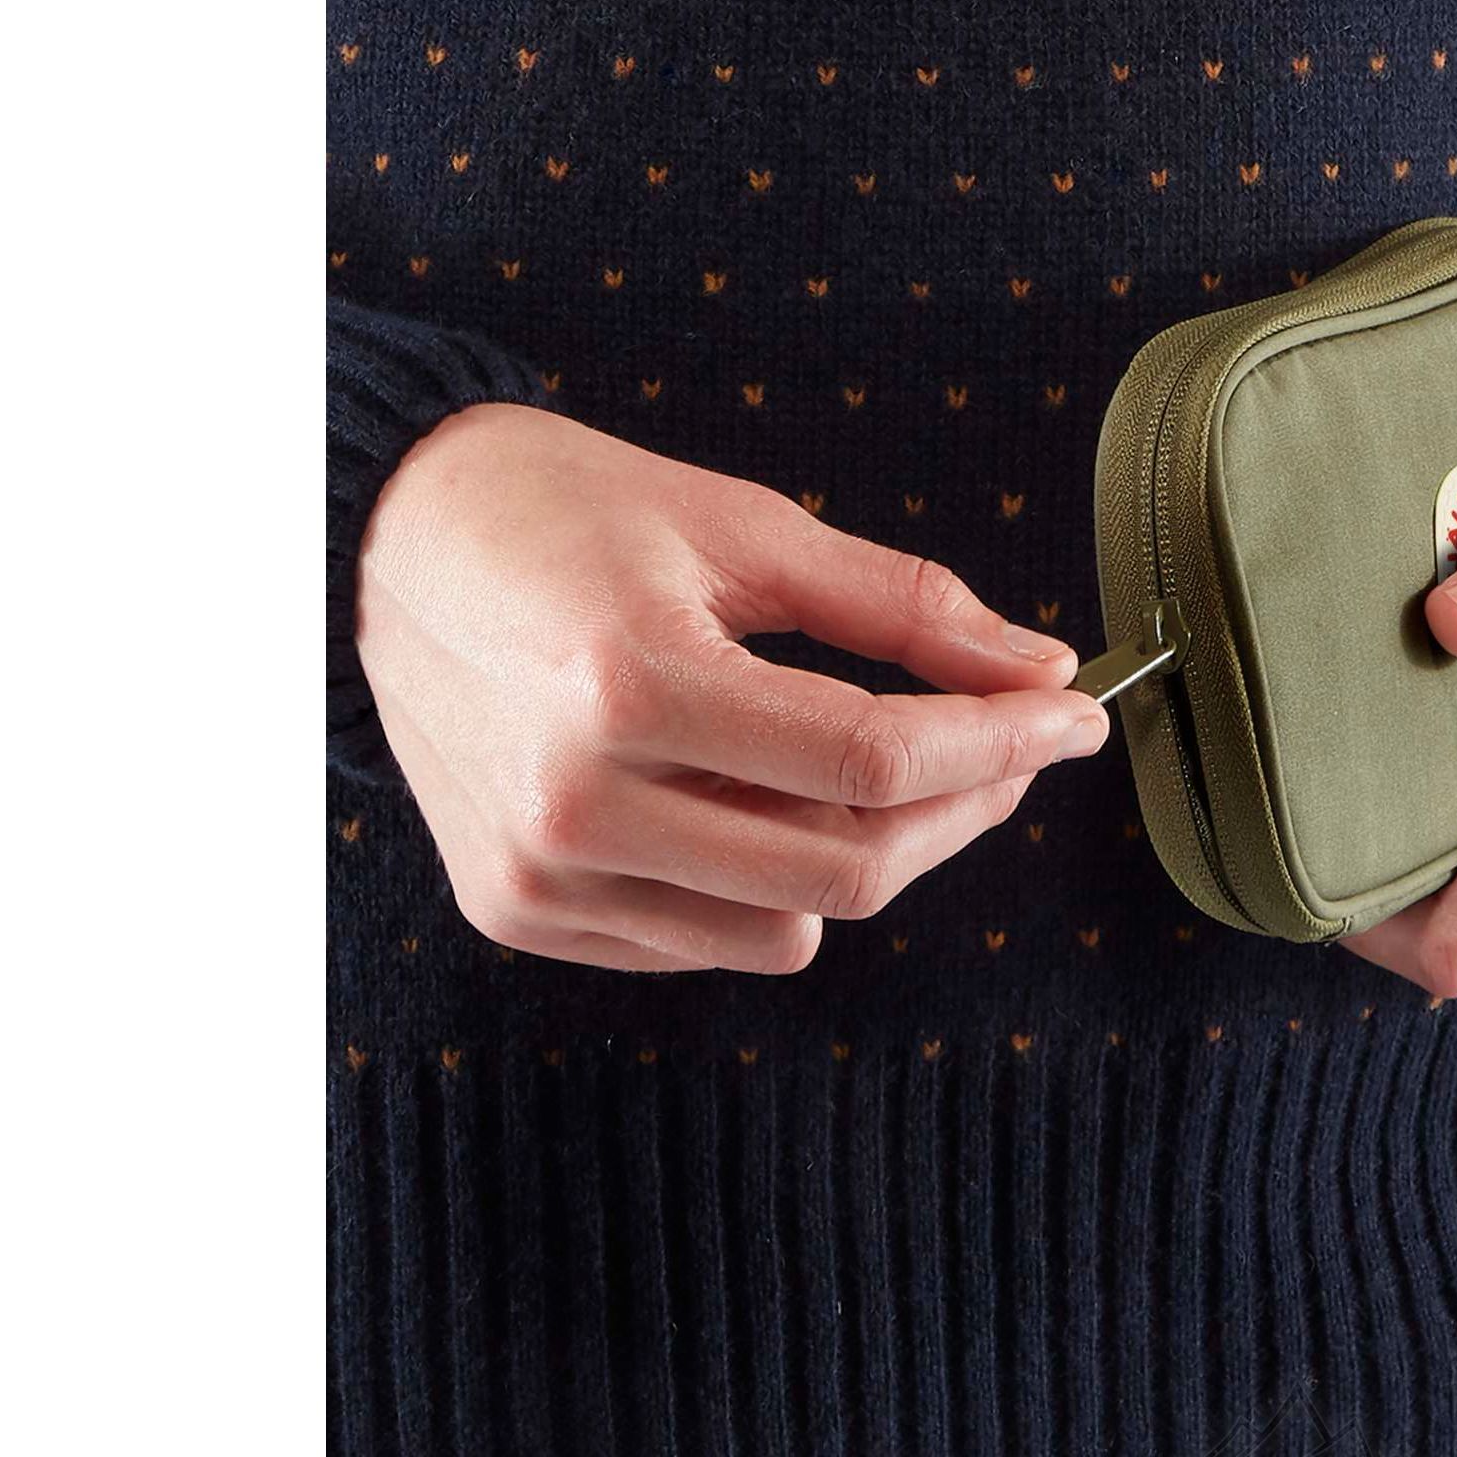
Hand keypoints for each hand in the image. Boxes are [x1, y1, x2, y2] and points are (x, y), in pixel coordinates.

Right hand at [352, 404, 1105, 972]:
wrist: (383, 546)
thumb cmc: (565, 514)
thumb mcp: (744, 526)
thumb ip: (900, 606)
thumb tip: (1039, 666)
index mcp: (631, 684)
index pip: (874, 762)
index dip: (1002, 743)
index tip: (1072, 713)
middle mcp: (576, 802)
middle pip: (849, 868)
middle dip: (966, 807)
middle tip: (1014, 741)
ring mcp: (541, 875)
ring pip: (791, 927)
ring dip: (873, 853)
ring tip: (880, 760)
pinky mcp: (520, 912)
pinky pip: (707, 941)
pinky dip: (770, 887)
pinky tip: (763, 798)